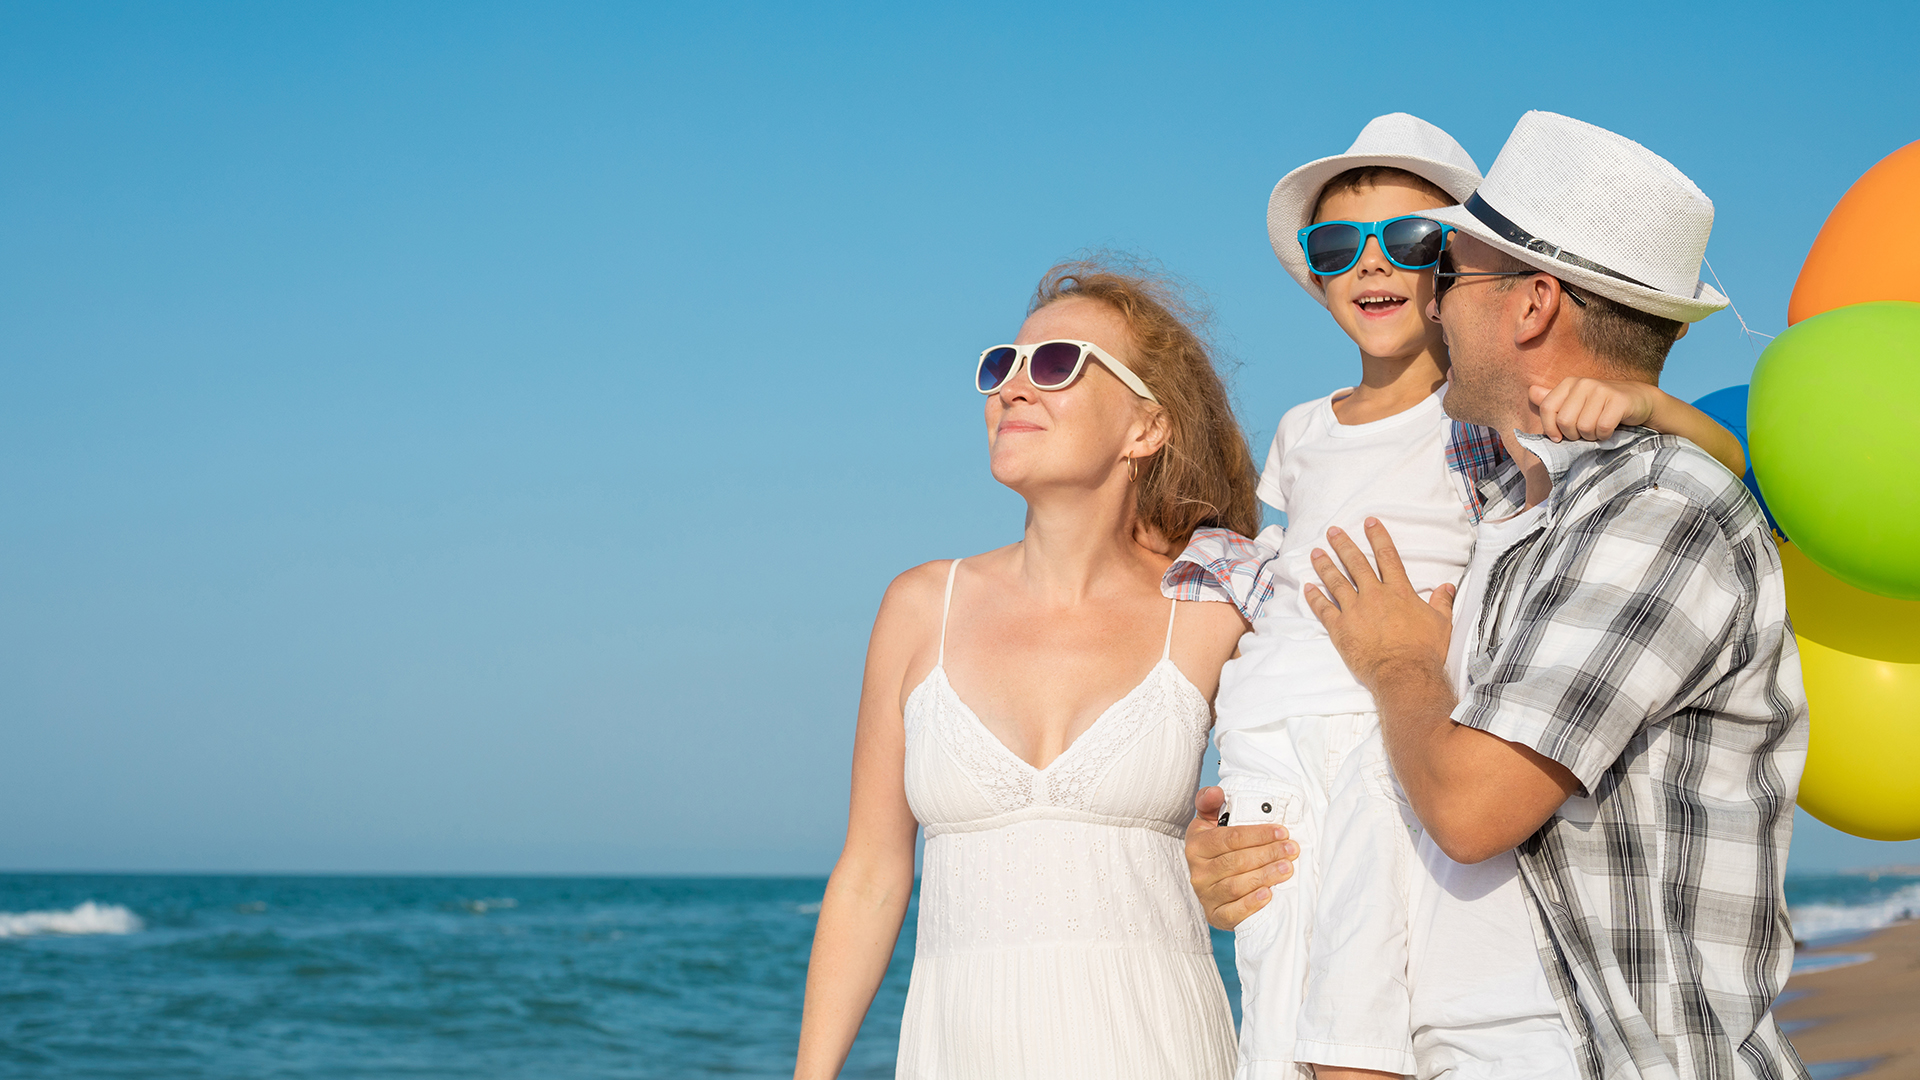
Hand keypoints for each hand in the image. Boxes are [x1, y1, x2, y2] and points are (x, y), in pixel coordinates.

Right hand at [1184, 786, 1297, 930]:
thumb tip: (1217, 792)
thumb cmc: (1216, 849)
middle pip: (1235, 862)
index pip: (1230, 838)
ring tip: (1287, 868)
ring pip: (1236, 886)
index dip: (1258, 834)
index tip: (1281, 832)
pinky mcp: (1215, 915)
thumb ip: (1210, 803)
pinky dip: (1251, 904)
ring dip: (1264, 876)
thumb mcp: (1209, 823)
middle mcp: (1198, 871)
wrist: (1210, 884)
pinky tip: (1268, 894)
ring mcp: (1205, 895)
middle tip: (1291, 849)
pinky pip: (1233, 912)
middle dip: (1267, 854)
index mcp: (1196, 845)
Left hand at [1303, 519, 1453, 694]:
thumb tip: (1447, 587)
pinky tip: (1308, 587)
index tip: (1369, 522)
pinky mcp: (1341, 628)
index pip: (1387, 556)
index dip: (1378, 537)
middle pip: (1356, 563)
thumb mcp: (1442, 623)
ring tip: (1316, 553)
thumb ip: (1442, 602)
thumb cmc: (1425, 651)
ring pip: (1336, 582)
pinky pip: (1324, 609)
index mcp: (1399, 591)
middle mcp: (1374, 595)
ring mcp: (1355, 610)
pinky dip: (1315, 597)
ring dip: (1325, 566)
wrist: (1405, 674)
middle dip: (1343, 545)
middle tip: (1333, 531)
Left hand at [1529, 377, 1656, 441]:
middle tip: (1585, 433)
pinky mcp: (1619, 401)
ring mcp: (1602, 390)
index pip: (1547, 408)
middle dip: (1574, 435)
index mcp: (1569, 383)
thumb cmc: (1602, 407)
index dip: (1550, 428)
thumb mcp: (1575, 403)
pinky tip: (1610, 430)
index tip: (1558, 438)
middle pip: (1565, 421)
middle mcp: (1584, 383)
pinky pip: (1603, 428)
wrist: (1639, 402)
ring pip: (1584, 427)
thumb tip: (1531, 391)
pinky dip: (1605, 436)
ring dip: (1591, 436)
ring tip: (1598, 430)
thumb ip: (1553, 400)